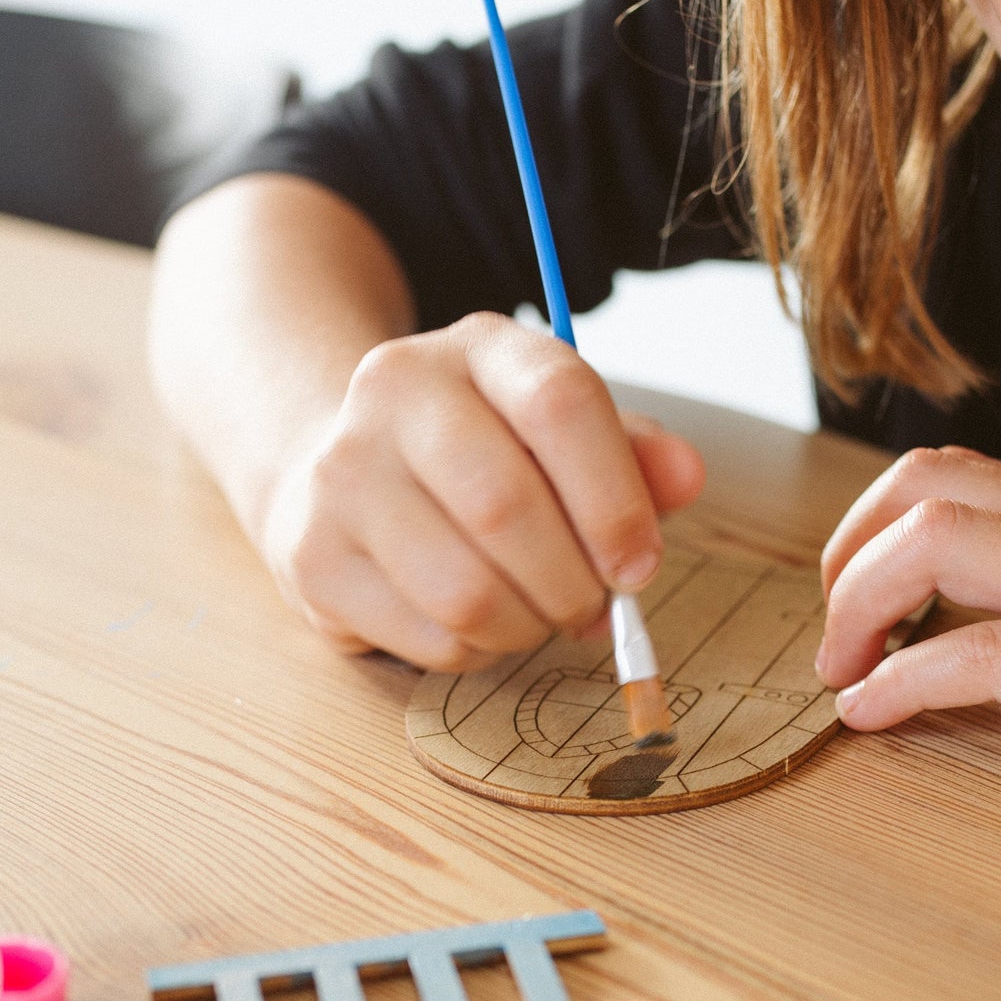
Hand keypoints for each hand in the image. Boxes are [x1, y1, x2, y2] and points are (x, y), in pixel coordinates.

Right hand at [259, 313, 704, 670]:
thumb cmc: (476, 458)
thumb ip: (629, 453)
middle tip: (592, 608)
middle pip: (506, 507)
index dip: (615, 500)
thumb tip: (686, 478)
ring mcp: (341, 476)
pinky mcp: (314, 557)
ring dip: (527, 628)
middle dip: (572, 584)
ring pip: (465, 592)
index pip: (560, 402)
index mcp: (476, 347)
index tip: (640, 565)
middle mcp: (393, 393)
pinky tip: (478, 626)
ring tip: (537, 617)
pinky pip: (429, 638)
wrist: (336, 469)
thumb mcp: (554, 433)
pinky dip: (477, 652)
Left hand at [816, 447, 1000, 762]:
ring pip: (941, 540)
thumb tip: (974, 632)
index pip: (956, 475)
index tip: (853, 598)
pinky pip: (984, 655)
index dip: (871, 524)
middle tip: (837, 634)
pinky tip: (870, 715)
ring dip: (858, 603)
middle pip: (926, 486)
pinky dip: (901, 682)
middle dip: (845, 551)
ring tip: (845, 670)